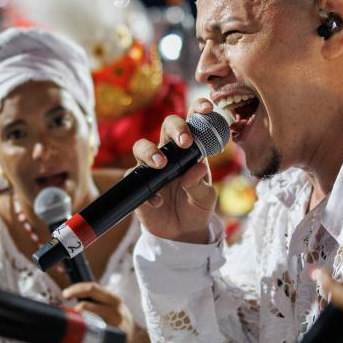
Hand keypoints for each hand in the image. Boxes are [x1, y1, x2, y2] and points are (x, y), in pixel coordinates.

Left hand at [62, 282, 158, 342]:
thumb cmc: (121, 323)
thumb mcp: (115, 307)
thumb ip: (101, 301)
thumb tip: (77, 295)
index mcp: (114, 299)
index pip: (92, 287)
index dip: (76, 289)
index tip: (65, 293)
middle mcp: (115, 309)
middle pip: (87, 303)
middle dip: (72, 306)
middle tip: (65, 307)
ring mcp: (113, 325)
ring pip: (87, 319)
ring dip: (77, 320)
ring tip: (75, 323)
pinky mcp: (112, 338)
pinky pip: (92, 334)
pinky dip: (85, 334)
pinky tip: (83, 336)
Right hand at [131, 98, 216, 243]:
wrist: (182, 233)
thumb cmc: (197, 208)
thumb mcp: (206, 199)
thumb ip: (201, 184)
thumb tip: (197, 168)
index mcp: (192, 150)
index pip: (194, 121)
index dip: (199, 109)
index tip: (208, 109)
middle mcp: (170, 152)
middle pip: (167, 125)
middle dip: (176, 128)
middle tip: (185, 142)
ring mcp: (151, 167)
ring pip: (141, 146)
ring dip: (151, 152)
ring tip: (162, 165)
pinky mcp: (138, 184)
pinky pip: (134, 178)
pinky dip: (147, 190)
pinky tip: (159, 201)